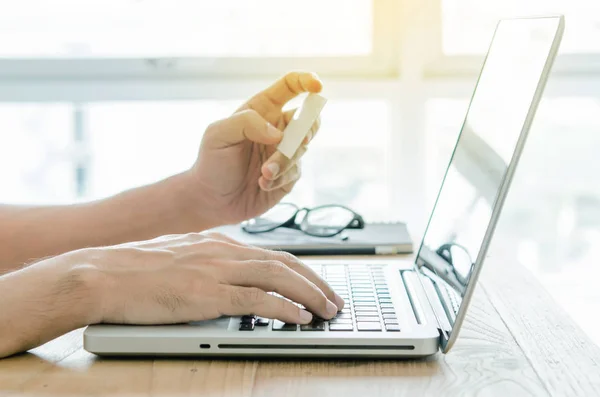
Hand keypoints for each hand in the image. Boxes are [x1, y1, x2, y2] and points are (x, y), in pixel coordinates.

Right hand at [81, 232, 343, 324]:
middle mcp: (223, 250)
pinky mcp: (207, 292)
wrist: (101, 274)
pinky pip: (257, 299)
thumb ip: (207, 264)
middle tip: (334, 299)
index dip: (300, 270)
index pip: (271, 254)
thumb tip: (227, 280)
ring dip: (309, 294)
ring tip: (328, 310)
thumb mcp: (179, 258)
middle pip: (284, 262)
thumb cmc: (134, 270)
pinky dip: (284, 308)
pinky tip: (300, 317)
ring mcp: (216, 269)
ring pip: (278, 277)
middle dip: (315, 282)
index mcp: (217, 242)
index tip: (316, 283)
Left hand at [189, 71, 321, 226]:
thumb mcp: (218, 134)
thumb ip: (247, 123)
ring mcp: (285, 151)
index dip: (306, 81)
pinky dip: (279, 178)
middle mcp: (277, 128)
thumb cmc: (212, 162)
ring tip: (263, 173)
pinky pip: (295, 171)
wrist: (212, 200)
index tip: (317, 86)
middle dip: (307, 128)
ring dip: (283, 161)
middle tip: (298, 140)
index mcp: (262, 109)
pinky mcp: (289, 174)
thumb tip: (278, 133)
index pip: (290, 86)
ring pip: (302, 148)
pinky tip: (261, 183)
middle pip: (308, 118)